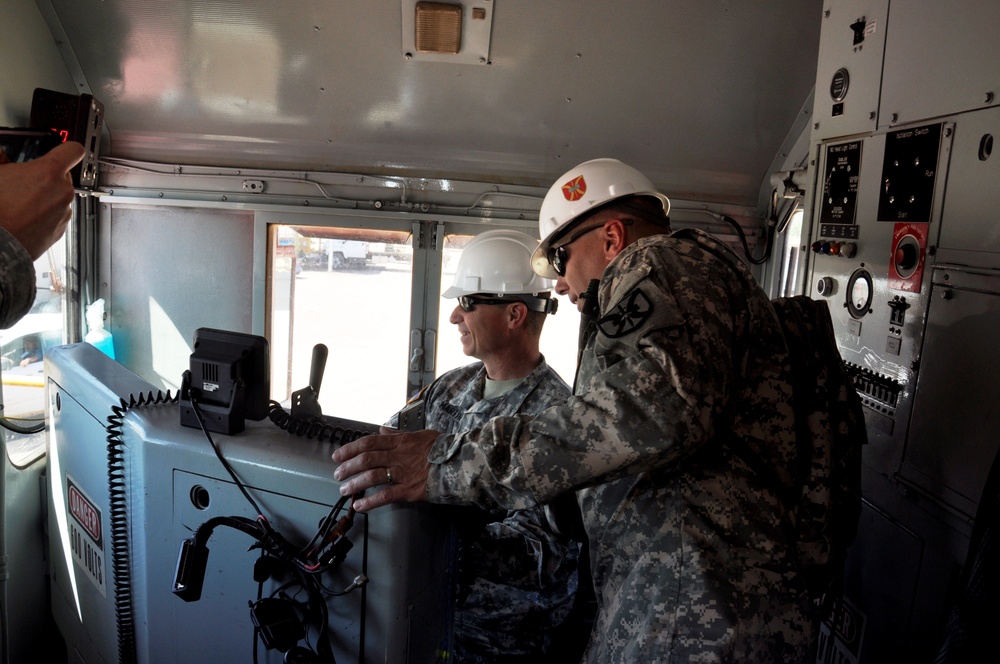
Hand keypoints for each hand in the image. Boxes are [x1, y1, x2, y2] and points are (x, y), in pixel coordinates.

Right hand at [0, 142, 85, 259]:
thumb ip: (3, 159)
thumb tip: (2, 155)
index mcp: (49, 172)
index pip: (73, 150)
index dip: (67, 149)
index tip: (62, 150)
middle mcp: (63, 191)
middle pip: (63, 176)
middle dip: (47, 177)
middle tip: (24, 182)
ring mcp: (64, 212)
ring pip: (59, 197)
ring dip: (45, 197)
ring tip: (20, 203)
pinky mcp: (60, 230)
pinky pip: (56, 215)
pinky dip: (45, 214)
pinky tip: (25, 217)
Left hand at [332, 426, 438, 511]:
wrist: (461, 463)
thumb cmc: (442, 449)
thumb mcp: (420, 434)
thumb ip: (399, 433)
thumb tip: (382, 429)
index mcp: (400, 441)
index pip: (369, 442)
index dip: (350, 449)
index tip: (338, 455)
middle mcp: (398, 456)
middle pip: (366, 459)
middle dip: (348, 467)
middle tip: (338, 475)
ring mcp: (403, 473)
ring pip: (372, 477)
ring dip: (354, 484)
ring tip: (344, 490)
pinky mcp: (409, 490)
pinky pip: (385, 496)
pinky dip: (370, 502)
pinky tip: (360, 506)